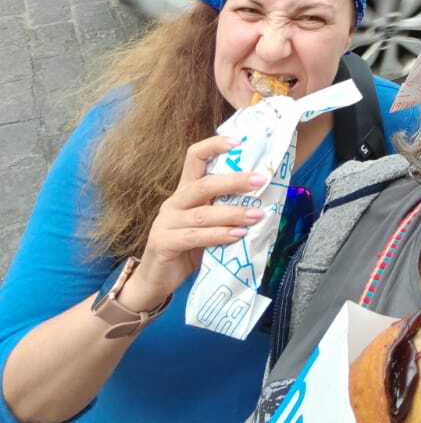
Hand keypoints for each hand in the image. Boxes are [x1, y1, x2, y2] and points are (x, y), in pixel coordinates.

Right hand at [123, 137, 268, 311]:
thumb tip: (263, 203)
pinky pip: (194, 237)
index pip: (195, 157)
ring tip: (256, 215)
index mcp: (185, 191)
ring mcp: (166, 222)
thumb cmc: (187, 249)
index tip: (239, 141)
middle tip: (261, 181)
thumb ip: (224, 211)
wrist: (155, 281)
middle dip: (235, 181)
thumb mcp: (207, 225)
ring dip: (233, 213)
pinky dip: (218, 235)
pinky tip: (237, 236)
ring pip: (203, 213)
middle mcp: (174, 202)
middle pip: (204, 184)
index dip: (214, 145)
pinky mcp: (163, 243)